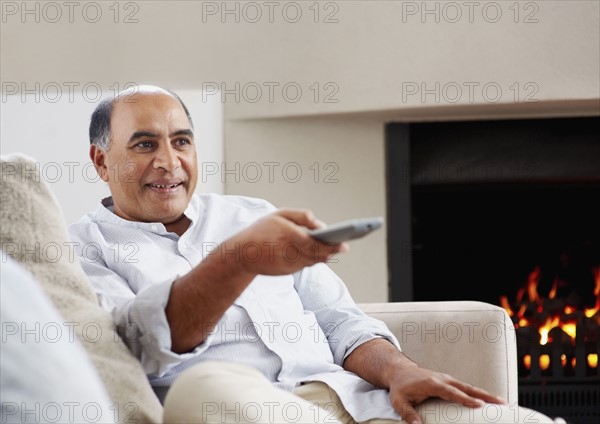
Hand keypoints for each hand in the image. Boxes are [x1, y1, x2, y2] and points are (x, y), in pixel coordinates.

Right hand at [226, 208, 348, 275]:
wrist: (242, 254)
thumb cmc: (261, 231)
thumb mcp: (279, 215)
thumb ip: (301, 216)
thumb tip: (319, 224)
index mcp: (290, 237)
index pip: (317, 243)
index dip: (332, 245)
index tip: (343, 243)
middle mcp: (292, 253)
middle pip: (319, 254)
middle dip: (331, 250)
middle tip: (343, 246)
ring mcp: (290, 265)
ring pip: (313, 261)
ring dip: (323, 255)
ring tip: (333, 248)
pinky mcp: (288, 272)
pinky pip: (305, 265)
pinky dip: (312, 259)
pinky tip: (318, 254)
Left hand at [387, 363, 506, 423]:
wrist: (399, 371)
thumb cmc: (400, 387)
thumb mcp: (399, 401)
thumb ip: (408, 414)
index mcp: (432, 383)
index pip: (451, 392)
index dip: (465, 399)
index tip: (478, 405)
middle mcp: (443, 379)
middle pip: (467, 387)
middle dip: (484, 395)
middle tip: (502, 402)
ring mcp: (447, 379)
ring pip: (469, 387)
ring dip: (485, 394)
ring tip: (502, 403)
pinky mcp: (449, 382)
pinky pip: (466, 388)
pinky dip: (478, 393)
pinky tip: (488, 401)